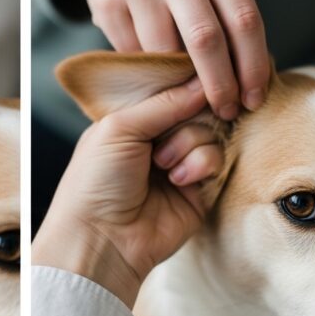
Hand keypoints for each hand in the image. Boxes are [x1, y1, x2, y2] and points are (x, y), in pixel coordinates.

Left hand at [32, 77, 220, 307]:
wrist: (103, 239)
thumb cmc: (97, 181)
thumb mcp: (121, 127)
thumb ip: (165, 102)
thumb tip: (203, 81)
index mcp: (133, 120)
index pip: (170, 90)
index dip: (184, 85)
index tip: (198, 76)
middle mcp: (158, 138)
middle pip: (195, 108)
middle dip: (185, 119)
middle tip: (162, 140)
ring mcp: (181, 162)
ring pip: (209, 131)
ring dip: (188, 144)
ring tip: (164, 167)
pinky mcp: (200, 188)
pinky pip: (217, 158)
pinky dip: (200, 165)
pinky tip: (179, 181)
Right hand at [42, 0, 269, 119]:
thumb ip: (229, 15)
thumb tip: (250, 82)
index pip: (245, 20)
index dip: (253, 66)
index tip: (254, 99)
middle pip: (206, 39)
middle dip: (219, 85)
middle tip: (225, 111)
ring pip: (164, 51)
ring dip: (178, 80)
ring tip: (186, 90)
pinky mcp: (107, 0)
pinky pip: (133, 52)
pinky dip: (147, 67)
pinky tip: (153, 65)